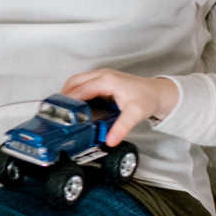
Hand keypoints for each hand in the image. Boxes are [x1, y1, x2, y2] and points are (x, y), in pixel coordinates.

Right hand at [61, 69, 178, 144]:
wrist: (158, 93)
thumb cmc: (148, 98)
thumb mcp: (135, 114)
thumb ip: (121, 128)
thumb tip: (110, 140)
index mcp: (107, 81)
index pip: (80, 89)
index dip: (69, 101)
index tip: (60, 112)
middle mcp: (102, 75)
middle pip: (74, 82)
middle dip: (64, 96)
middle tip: (57, 111)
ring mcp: (102, 76)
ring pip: (77, 80)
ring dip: (68, 93)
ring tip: (64, 109)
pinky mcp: (102, 80)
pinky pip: (83, 83)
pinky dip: (75, 92)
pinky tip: (76, 104)